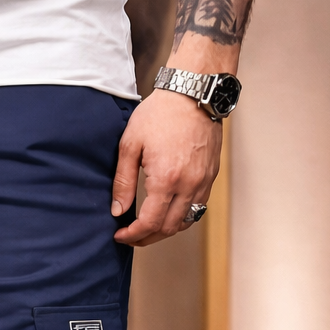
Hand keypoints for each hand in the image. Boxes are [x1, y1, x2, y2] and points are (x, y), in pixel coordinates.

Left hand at [111, 88, 221, 246]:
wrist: (194, 91)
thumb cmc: (160, 113)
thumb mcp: (130, 145)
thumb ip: (123, 182)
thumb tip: (118, 211)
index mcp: (166, 179)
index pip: (150, 224)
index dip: (132, 235)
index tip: (120, 235)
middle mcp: (188, 185)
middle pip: (168, 229)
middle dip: (146, 238)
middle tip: (130, 236)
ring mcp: (203, 181)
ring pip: (185, 222)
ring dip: (164, 231)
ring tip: (147, 229)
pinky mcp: (211, 176)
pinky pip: (198, 208)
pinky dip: (180, 218)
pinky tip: (166, 213)